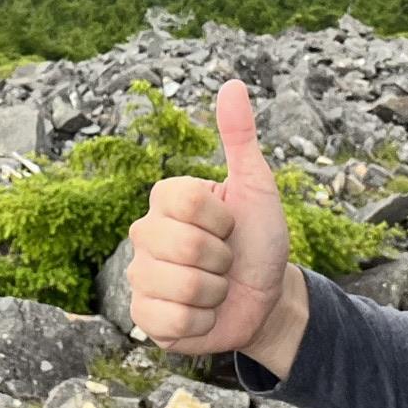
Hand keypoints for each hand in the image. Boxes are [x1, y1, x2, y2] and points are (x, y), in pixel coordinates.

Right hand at [127, 78, 293, 355]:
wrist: (267, 298)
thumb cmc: (259, 239)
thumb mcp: (257, 188)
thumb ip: (240, 138)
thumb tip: (232, 84)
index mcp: (166, 199)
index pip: (185, 202)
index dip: (222, 219)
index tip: (230, 225)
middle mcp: (144, 233)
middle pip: (186, 246)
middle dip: (223, 260)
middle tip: (226, 261)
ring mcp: (140, 276)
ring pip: (182, 287)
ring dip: (215, 293)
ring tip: (216, 288)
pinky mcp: (144, 318)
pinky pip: (170, 322)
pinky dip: (201, 323)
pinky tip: (203, 314)